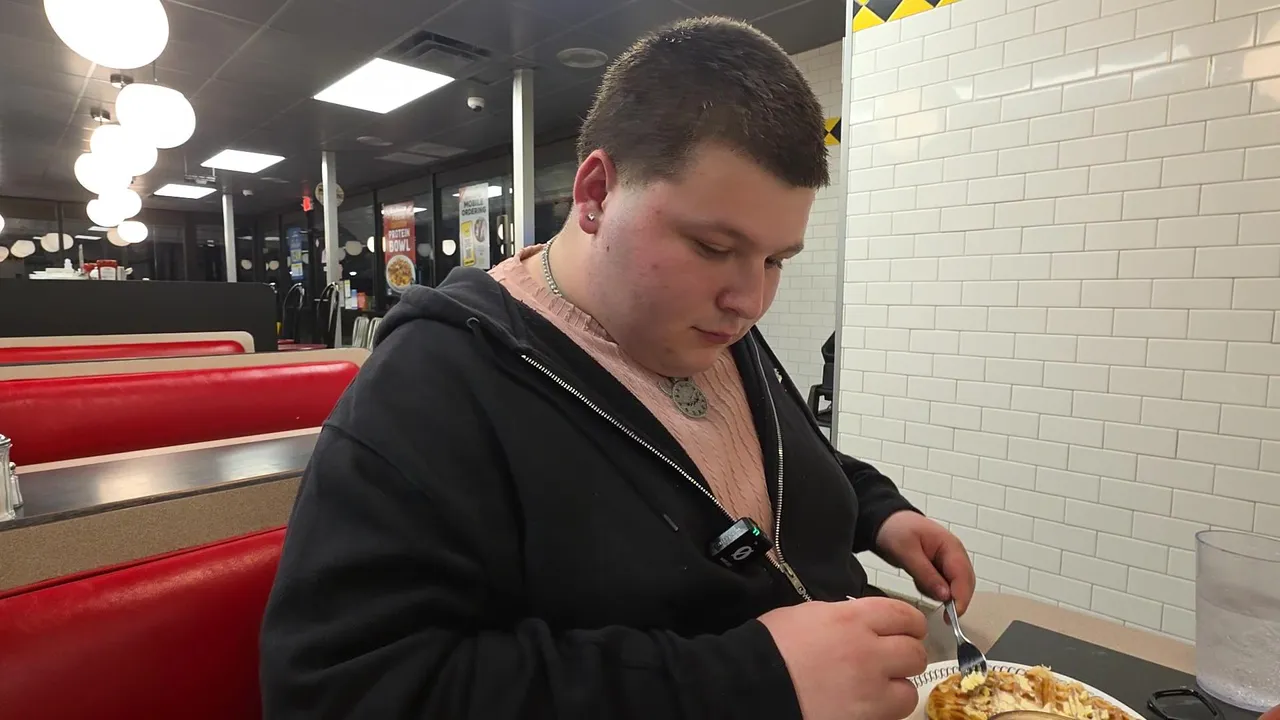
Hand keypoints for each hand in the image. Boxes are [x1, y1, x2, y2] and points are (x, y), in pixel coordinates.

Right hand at [759, 597, 926, 719]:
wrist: (751, 685)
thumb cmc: (771, 646)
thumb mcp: (807, 615)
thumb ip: (843, 617)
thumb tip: (862, 624)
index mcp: (853, 619)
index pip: (904, 615)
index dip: (911, 624)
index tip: (909, 630)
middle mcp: (869, 652)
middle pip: (915, 653)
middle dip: (907, 656)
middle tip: (895, 660)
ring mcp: (869, 691)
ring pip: (908, 690)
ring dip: (897, 688)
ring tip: (879, 689)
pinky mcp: (866, 718)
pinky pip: (891, 716)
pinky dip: (883, 710)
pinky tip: (865, 705)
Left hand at [875, 511, 975, 613]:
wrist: (885, 522)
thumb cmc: (896, 529)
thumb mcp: (906, 551)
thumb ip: (926, 574)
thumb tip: (945, 596)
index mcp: (950, 546)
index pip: (963, 576)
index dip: (961, 598)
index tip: (953, 616)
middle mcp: (954, 555)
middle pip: (965, 585)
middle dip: (953, 600)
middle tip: (940, 613)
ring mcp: (948, 562)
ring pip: (954, 588)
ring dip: (939, 593)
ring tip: (918, 579)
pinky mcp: (940, 568)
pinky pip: (943, 586)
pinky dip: (932, 589)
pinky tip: (918, 578)